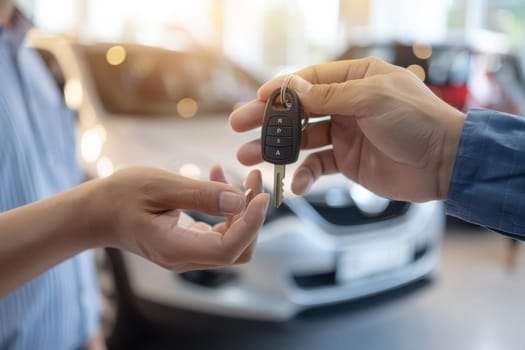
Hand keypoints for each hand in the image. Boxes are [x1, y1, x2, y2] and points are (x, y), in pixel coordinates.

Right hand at [91, 166, 268, 271]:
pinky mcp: (189, 243)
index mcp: (176, 248)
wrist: (96, 213)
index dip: (251, 224)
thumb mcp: (159, 186)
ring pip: (232, 240)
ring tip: (236, 174)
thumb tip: (238, 200)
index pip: (228, 248)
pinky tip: (217, 179)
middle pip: (237, 249)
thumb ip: (200, 195)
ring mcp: (188, 253)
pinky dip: (226, 208)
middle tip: (253, 179)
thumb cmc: (120, 197)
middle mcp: (185, 258)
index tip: (260, 195)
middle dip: (252, 215)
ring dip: (242, 209)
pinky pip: (219, 231)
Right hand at [230, 57, 465, 201]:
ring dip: (277, 149)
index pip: (308, 81)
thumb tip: (290, 89)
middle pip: (298, 111)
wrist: (445, 163)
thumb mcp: (370, 99)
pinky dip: (305, 175)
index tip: (256, 101)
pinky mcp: (347, 162)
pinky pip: (318, 167)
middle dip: (268, 120)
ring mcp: (345, 134)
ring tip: (249, 157)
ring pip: (302, 140)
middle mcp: (346, 105)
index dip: (280, 91)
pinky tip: (295, 183)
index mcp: (354, 80)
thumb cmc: (416, 121)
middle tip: (238, 127)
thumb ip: (327, 97)